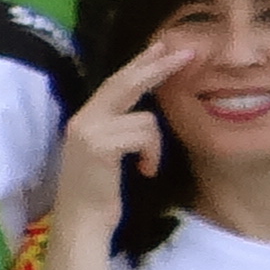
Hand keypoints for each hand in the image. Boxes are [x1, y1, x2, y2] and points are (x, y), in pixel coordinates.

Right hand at [48, 33, 198, 236]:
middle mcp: (83, 119)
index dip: (139, 64)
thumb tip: (146, 110)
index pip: (115, 83)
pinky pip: (144, 135)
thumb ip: (118, 129)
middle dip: (158, 67)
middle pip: (126, 83)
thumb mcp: (108, 153)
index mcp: (84, 119)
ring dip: (155, 143)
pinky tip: (144, 171)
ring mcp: (89, 130)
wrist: (82, 222)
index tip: (162, 47)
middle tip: (187, 53)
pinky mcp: (100, 145)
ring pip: (145, 118)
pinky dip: (151, 154)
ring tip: (147, 165)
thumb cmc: (99, 194)